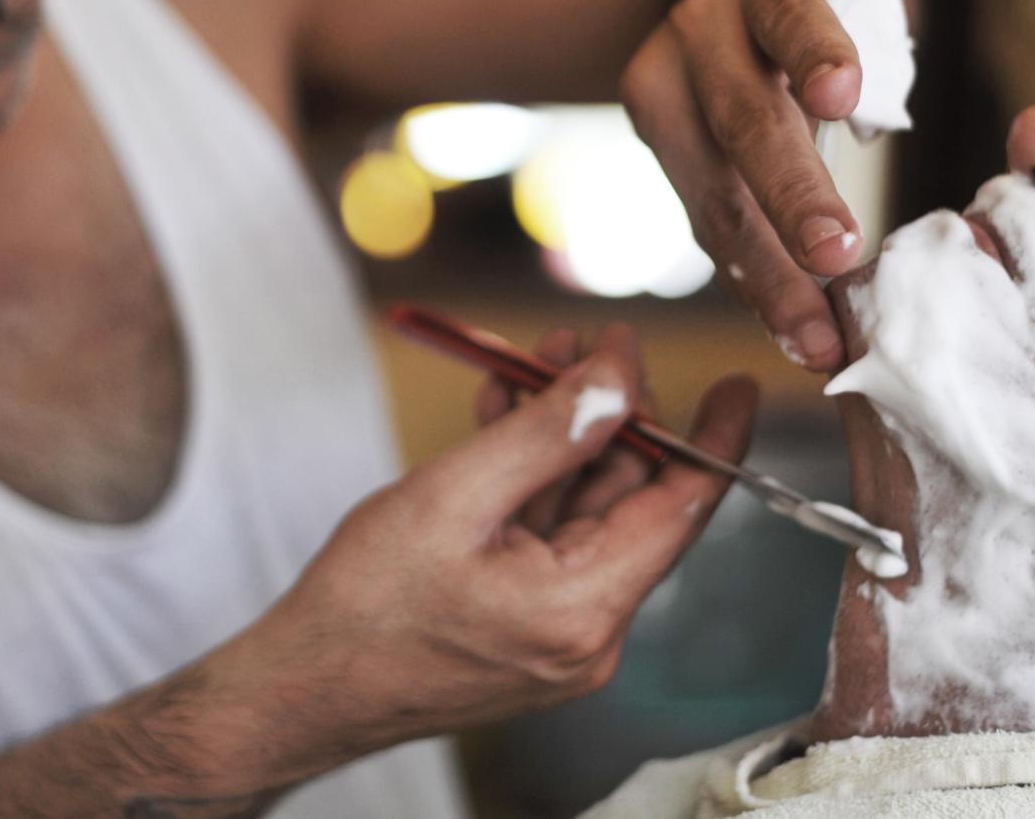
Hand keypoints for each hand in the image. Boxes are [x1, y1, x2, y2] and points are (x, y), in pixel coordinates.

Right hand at [213, 324, 757, 784]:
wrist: (297, 692)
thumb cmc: (361, 609)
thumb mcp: (452, 497)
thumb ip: (548, 434)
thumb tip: (619, 379)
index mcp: (584, 609)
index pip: (682, 509)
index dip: (715, 437)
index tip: (737, 382)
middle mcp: (589, 630)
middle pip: (632, 501)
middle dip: (614, 413)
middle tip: (593, 342)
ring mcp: (560, 631)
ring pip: (586, 510)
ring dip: (569, 434)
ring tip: (544, 359)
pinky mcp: (530, 624)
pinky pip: (551, 534)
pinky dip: (535, 476)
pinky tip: (511, 415)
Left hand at [621, 0, 917, 371]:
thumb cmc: (746, 93)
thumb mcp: (730, 161)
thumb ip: (760, 234)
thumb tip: (817, 346)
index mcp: (669, 119)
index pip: (718, 212)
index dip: (768, 282)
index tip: (817, 345)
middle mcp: (693, 53)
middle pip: (741, 133)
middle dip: (790, 198)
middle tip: (836, 255)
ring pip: (778, 32)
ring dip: (812, 63)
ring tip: (845, 98)